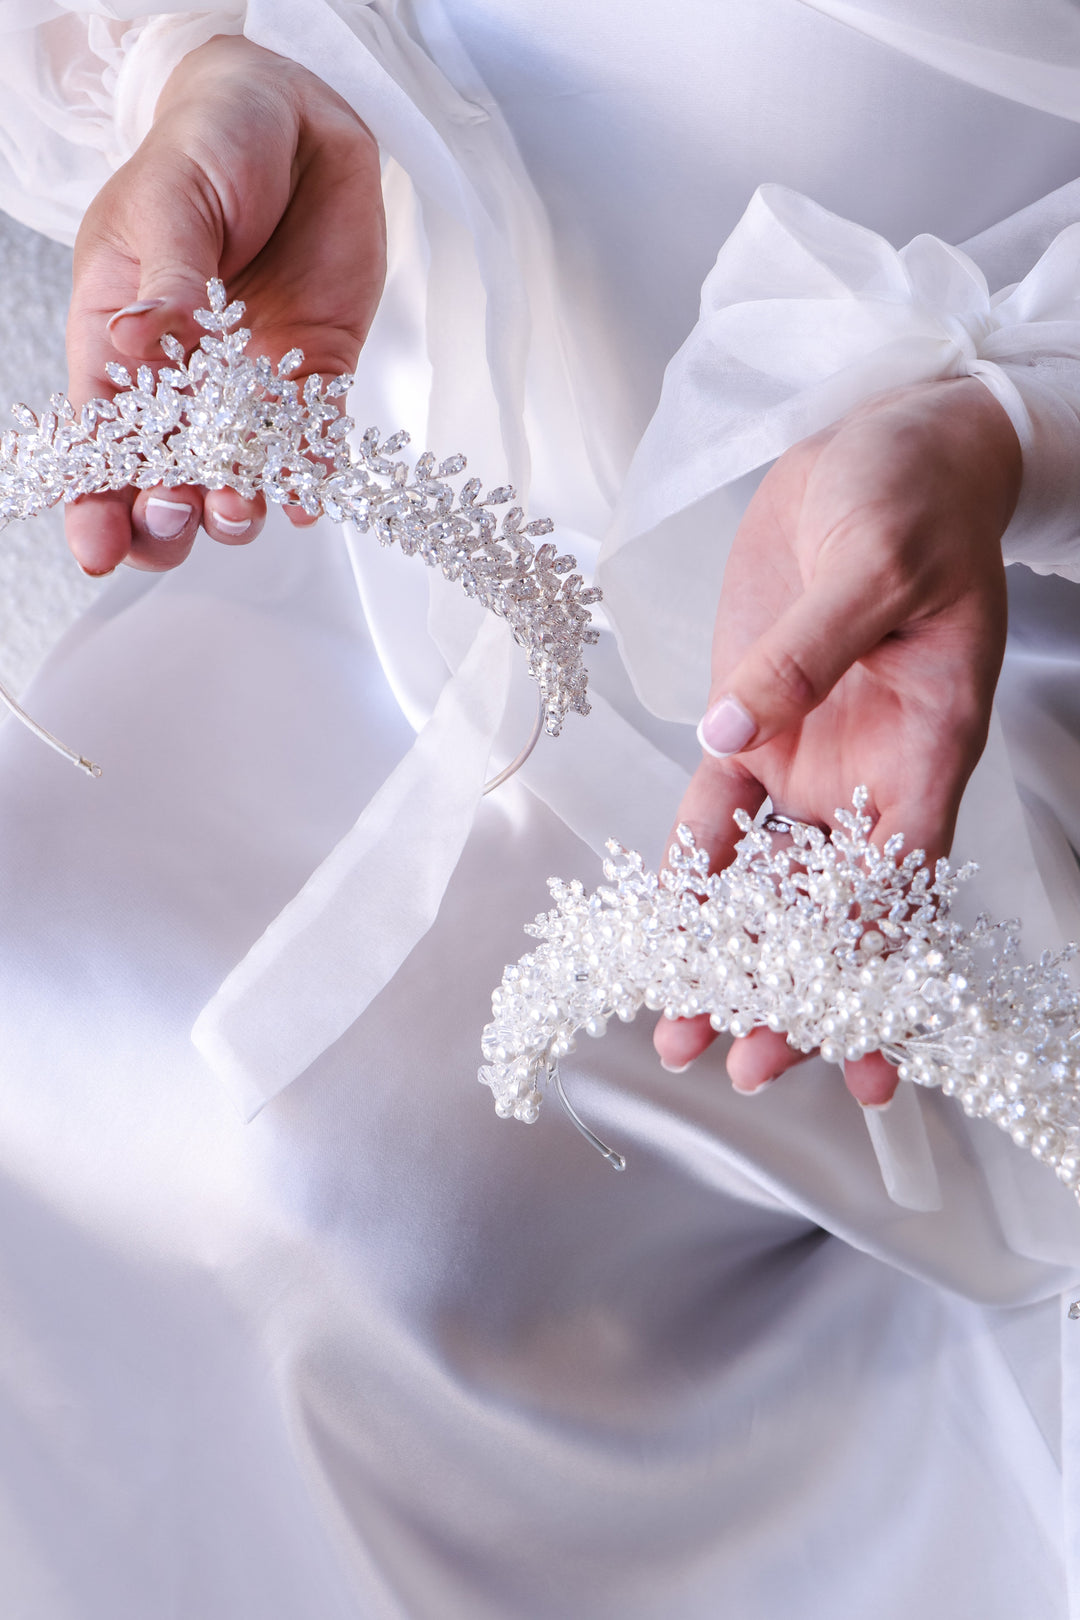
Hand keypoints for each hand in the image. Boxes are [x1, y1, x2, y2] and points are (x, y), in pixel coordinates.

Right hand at [66, 34, 384, 574]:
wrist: (298, 120)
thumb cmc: (210, 146)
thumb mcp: (171, 204)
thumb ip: (164, 283)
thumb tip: (134, 344)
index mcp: (121, 340)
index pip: (100, 439)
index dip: (95, 502)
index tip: (99, 551)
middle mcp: (184, 379)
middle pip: (164, 476)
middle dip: (164, 516)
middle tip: (174, 518)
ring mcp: (252, 383)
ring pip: (238, 472)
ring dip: (234, 505)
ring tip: (235, 511)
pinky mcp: (317, 373)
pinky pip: (313, 441)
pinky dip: (310, 475)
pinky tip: (306, 500)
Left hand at [652, 378, 1020, 1104]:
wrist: (878, 453)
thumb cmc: (912, 500)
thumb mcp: (873, 566)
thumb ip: (807, 652)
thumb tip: (730, 732)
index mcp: (926, 751)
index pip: (905, 884)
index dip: (879, 972)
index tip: (854, 1048)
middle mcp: (869, 776)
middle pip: (833, 910)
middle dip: (793, 991)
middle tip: (746, 1063)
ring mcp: (809, 759)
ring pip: (766, 883)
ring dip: (727, 957)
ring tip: (684, 1029)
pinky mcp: (754, 730)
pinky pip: (716, 819)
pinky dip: (689, 875)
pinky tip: (662, 931)